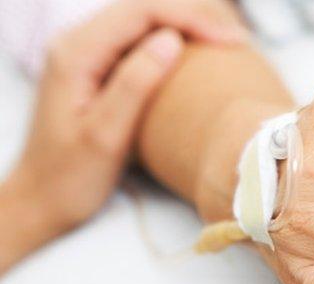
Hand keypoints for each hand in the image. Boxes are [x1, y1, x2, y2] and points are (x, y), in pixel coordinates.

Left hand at [0, 0, 246, 270]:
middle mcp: (77, 42)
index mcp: (75, 53)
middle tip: (237, 38)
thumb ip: (135, 83)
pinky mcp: (98, 66)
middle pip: (144, 8)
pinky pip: (140, 38)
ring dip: (187, 23)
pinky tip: (197, 50)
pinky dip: (174, 38)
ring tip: (226, 39)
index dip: (190, 18)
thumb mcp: (105, 136)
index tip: (230, 40)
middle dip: (194, 15)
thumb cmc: (70, 177)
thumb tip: (172, 40)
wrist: (41, 199)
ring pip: (145, 19)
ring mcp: (87, 52)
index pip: (141, 12)